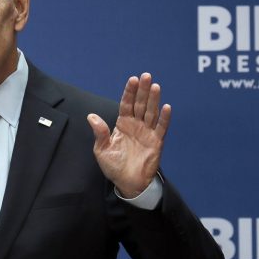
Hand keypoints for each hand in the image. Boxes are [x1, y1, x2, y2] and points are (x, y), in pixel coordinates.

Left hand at [87, 73, 170, 197]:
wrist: (127, 183)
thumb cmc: (114, 166)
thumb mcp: (102, 150)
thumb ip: (100, 133)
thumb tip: (91, 116)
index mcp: (122, 124)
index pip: (126, 104)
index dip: (129, 92)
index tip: (132, 79)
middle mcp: (136, 125)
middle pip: (140, 104)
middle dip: (142, 90)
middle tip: (146, 75)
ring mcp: (147, 133)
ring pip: (151, 112)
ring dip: (153, 100)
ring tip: (155, 86)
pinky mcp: (156, 142)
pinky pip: (162, 128)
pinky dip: (165, 118)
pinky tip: (166, 106)